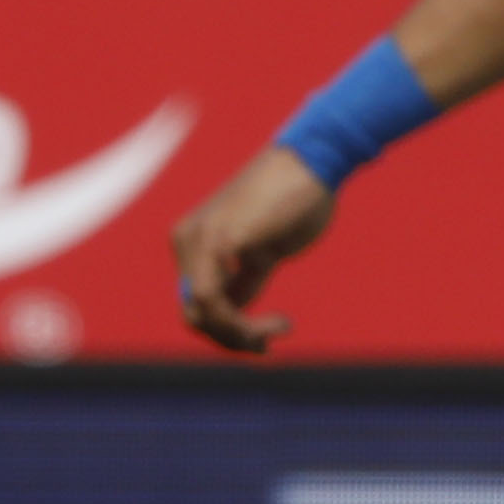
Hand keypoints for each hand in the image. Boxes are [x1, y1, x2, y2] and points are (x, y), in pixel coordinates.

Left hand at [172, 148, 337, 354]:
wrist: (315, 160)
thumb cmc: (297, 200)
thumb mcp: (265, 251)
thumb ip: (244, 278)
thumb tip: (236, 314)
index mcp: (194, 240)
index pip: (197, 303)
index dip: (227, 331)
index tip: (265, 340)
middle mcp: (187, 240)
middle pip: (195, 315)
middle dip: (233, 338)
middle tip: (270, 343)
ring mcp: (199, 239)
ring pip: (202, 314)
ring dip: (240, 335)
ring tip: (280, 329)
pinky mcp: (219, 240)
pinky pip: (213, 302)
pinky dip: (242, 324)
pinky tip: (277, 322)